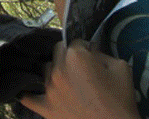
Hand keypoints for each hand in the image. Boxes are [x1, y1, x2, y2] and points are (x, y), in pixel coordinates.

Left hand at [20, 40, 138, 118]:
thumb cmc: (121, 100)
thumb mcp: (120, 67)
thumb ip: (102, 53)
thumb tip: (91, 51)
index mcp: (76, 55)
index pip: (76, 41)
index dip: (85, 48)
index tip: (91, 56)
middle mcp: (59, 68)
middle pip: (57, 51)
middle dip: (68, 55)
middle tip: (79, 68)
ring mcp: (49, 88)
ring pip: (45, 69)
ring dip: (54, 71)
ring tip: (66, 81)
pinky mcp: (45, 107)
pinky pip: (28, 98)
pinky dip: (29, 94)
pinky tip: (29, 91)